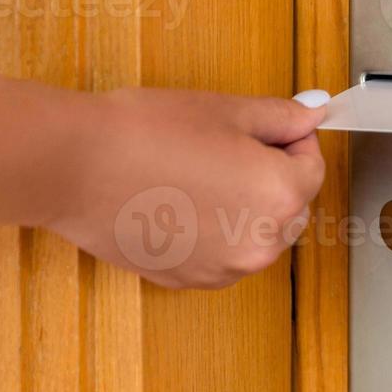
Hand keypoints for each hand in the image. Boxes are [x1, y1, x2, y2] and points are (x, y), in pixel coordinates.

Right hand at [52, 88, 326, 288]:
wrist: (75, 167)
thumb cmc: (147, 133)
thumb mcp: (226, 110)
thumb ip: (281, 117)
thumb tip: (315, 113)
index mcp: (280, 196)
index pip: (313, 167)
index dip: (292, 141)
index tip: (266, 129)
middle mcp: (262, 243)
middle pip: (290, 206)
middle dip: (270, 177)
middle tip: (223, 148)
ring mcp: (226, 270)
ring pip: (255, 234)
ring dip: (242, 209)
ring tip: (194, 175)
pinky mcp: (191, 280)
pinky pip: (221, 254)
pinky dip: (211, 232)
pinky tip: (177, 202)